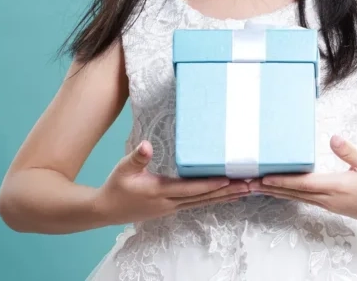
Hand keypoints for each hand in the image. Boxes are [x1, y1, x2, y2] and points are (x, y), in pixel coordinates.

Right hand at [94, 140, 251, 225]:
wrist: (105, 210)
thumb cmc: (115, 187)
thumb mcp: (122, 169)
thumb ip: (136, 158)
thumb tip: (145, 146)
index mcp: (160, 192)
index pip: (190, 189)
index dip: (211, 184)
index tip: (230, 179)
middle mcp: (170, 203)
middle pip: (204, 198)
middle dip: (228, 191)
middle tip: (251, 185)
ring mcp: (172, 207)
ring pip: (205, 202)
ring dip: (226, 196)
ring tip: (247, 190)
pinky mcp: (172, 208)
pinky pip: (199, 203)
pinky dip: (215, 199)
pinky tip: (228, 195)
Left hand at [255, 135, 356, 223]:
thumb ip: (349, 150)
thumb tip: (333, 137)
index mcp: (337, 187)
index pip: (303, 184)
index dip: (282, 181)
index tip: (263, 178)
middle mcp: (330, 199)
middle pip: (295, 194)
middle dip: (272, 188)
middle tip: (250, 184)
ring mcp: (332, 205)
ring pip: (300, 198)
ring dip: (280, 193)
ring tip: (261, 187)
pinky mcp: (336, 207)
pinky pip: (309, 200)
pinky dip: (294, 195)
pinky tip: (287, 191)